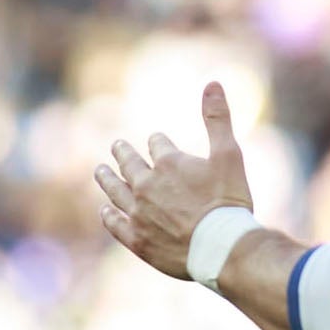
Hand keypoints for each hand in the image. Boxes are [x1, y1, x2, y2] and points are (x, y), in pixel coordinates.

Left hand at [94, 82, 254, 279]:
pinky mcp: (137, 239)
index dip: (159, 142)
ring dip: (107, 179)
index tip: (159, 142)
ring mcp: (138, 213)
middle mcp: (146, 185)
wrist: (221, 247)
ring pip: (115, 191)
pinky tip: (105, 210)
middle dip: (124, 153)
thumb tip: (213, 82)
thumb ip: (218, 118)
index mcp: (168, 163)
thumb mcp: (229, 154)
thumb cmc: (228, 201)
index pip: (157, 144)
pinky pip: (115, 225)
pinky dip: (109, 216)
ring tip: (100, 171)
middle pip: (129, 164)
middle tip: (116, 146)